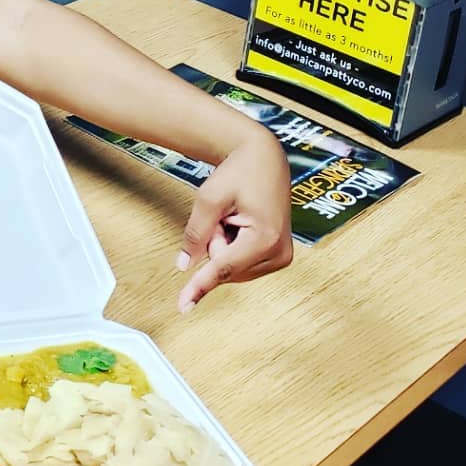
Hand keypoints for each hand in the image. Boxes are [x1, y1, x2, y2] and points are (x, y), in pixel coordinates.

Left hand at [177, 128, 292, 310]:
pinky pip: (242, 264)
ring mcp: (282, 256)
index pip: (222, 268)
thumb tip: (184, 266)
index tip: (184, 306)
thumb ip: (196, 234)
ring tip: (234, 217)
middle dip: (215, 244)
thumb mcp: (209, 198)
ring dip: (224, 245)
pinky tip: (240, 225)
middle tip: (224, 215)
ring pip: (232, 269)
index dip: (199, 286)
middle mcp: (278, 252)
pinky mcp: (279, 256)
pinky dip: (233, 247)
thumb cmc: (240, 172)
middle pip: (226, 267)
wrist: (264, 158)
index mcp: (264, 238)